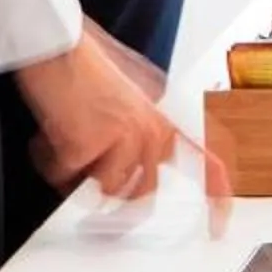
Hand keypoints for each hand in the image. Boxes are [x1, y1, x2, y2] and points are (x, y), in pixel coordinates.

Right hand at [13, 22, 232, 228]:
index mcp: (164, 121)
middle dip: (111, 190)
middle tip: (89, 165)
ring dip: (80, 172)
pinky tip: (54, 133)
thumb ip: (144, 131)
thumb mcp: (133, 97)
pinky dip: (53, 163)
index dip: (217, 198)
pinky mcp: (87, 148)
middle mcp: (151, 134)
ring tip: (71, 134)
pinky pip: (67, 180)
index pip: (208, 163)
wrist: (58, 45)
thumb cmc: (87, 65)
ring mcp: (121, 142)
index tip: (218, 226)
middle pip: (140, 195)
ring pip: (102, 190)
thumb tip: (145, 166)